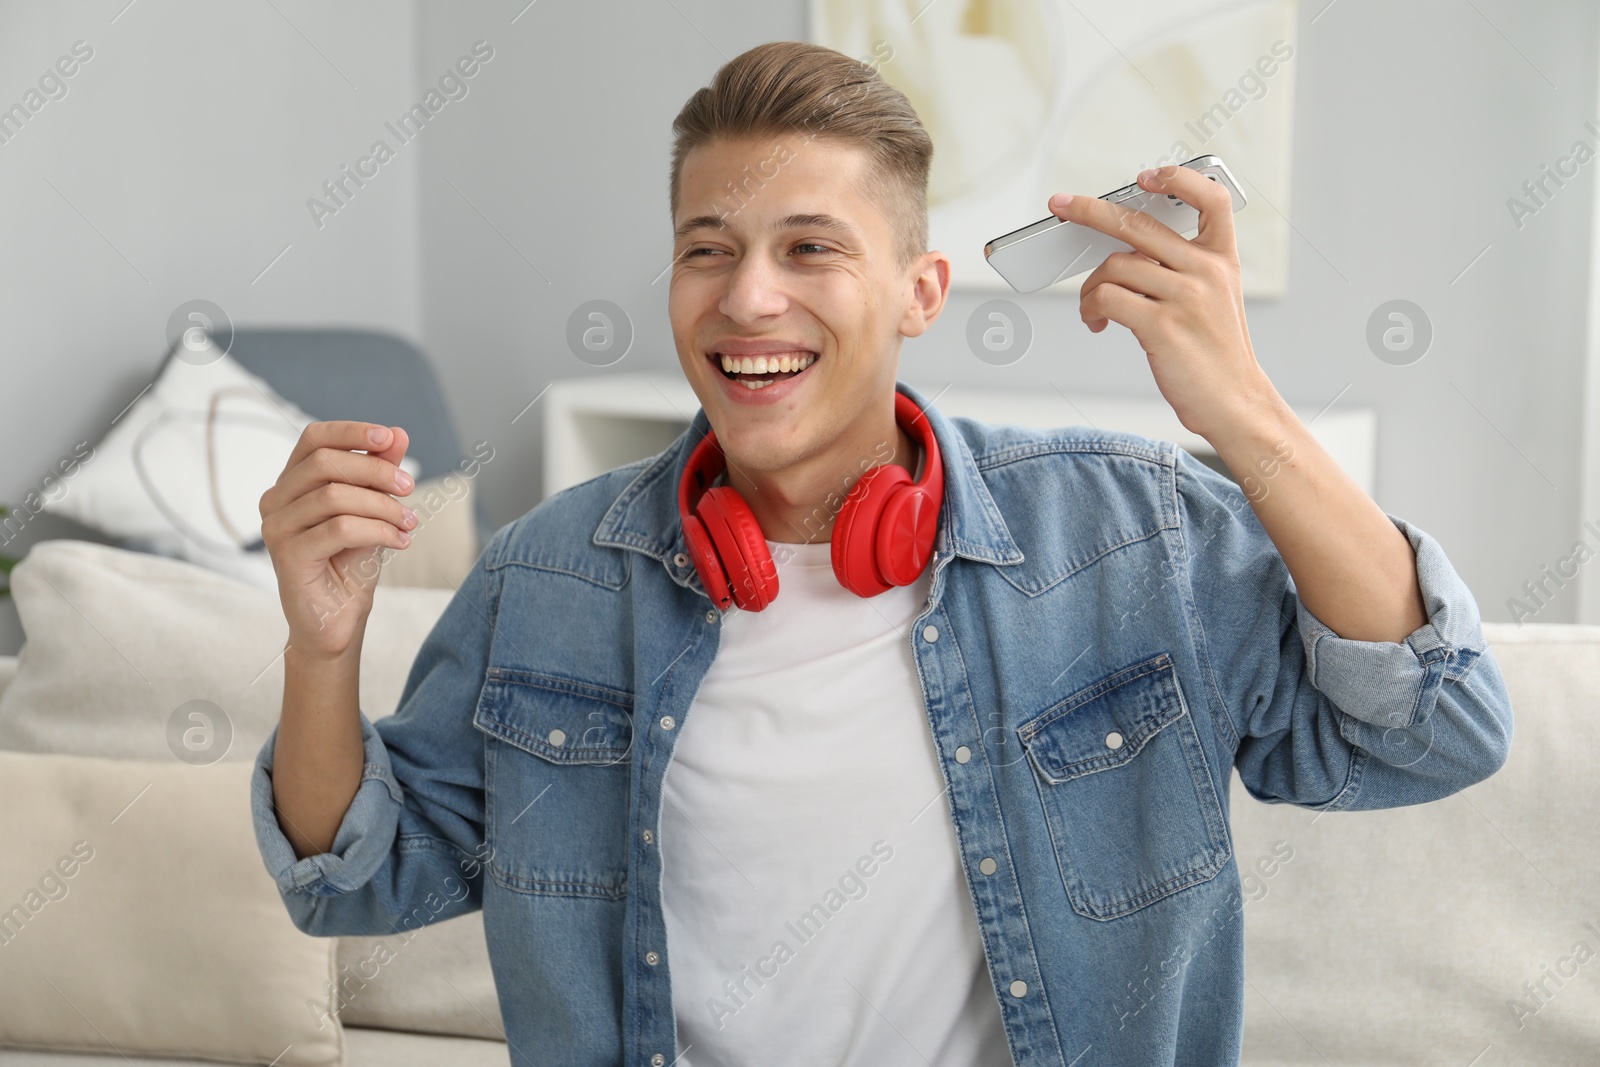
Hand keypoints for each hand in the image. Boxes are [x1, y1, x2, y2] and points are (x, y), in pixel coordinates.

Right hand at [258, 422, 414, 656]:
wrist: (339, 618)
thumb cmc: (351, 562)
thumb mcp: (372, 510)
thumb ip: (380, 472)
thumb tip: (398, 434)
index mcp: (291, 482)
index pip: (313, 438)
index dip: (351, 431)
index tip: (389, 438)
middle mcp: (275, 500)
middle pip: (324, 463)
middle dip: (376, 471)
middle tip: (409, 488)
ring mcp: (276, 528)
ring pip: (334, 496)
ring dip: (383, 507)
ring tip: (408, 523)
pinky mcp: (287, 556)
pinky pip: (339, 529)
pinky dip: (378, 531)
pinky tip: (399, 541)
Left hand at [1047, 164, 1273, 441]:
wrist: (1236, 404)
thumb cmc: (1215, 356)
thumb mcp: (1215, 301)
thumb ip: (1181, 270)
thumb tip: (1122, 252)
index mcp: (1221, 259)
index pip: (1211, 199)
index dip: (1179, 178)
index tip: (1147, 176)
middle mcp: (1206, 271)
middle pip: (1138, 223)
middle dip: (1090, 211)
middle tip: (1061, 205)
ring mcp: (1185, 297)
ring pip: (1114, 266)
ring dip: (1090, 287)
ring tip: (1091, 309)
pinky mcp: (1162, 325)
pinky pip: (1108, 297)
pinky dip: (1091, 308)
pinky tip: (1095, 322)